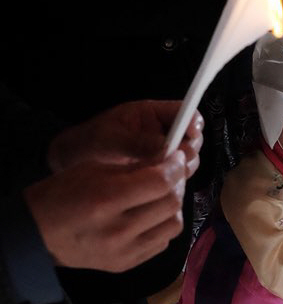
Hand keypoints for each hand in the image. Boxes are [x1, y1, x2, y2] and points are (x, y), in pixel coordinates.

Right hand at [24, 153, 187, 272]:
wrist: (38, 235)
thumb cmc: (63, 195)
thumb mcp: (94, 169)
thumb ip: (134, 167)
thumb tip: (168, 162)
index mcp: (106, 199)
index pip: (160, 182)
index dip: (175, 166)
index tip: (176, 157)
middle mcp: (118, 230)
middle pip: (171, 204)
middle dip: (176, 184)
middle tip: (170, 174)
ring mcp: (124, 252)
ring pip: (173, 226)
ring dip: (172, 207)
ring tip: (160, 196)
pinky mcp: (127, 264)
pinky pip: (162, 243)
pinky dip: (162, 226)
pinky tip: (150, 216)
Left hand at [48, 100, 203, 180]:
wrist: (69, 164)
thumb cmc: (85, 143)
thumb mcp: (107, 139)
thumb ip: (136, 143)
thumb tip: (165, 149)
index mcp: (151, 114)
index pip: (185, 113)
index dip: (193, 124)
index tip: (190, 137)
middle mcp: (160, 132)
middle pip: (192, 139)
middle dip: (188, 152)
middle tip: (176, 165)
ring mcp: (160, 154)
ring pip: (185, 161)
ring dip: (181, 170)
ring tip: (163, 180)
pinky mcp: (155, 172)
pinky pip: (173, 177)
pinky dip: (171, 184)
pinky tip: (158, 190)